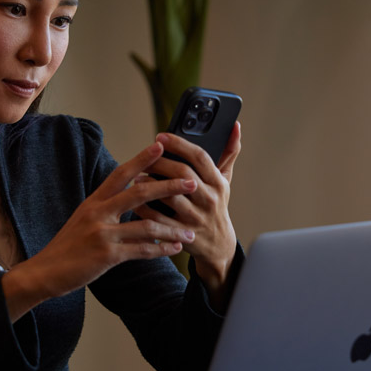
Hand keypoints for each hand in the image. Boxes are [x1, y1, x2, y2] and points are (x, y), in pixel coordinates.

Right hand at [2, 141, 197, 315]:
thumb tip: (128, 193)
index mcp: (94, 201)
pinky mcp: (106, 255)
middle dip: (169, 187)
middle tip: (191, 183)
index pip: (120, 173)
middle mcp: (98, 212)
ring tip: (190, 231)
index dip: (141, 158)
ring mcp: (102, 233)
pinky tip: (175, 249)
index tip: (161, 146)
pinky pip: (141, 250)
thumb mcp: (84, 218)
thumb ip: (105, 206)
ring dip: (172, 229)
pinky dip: (161, 250)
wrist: (45, 271)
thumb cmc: (68, 245)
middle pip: (139, 193)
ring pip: (147, 225)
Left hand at [134, 122, 241, 307]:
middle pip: (183, 174)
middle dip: (160, 162)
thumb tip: (235, 125)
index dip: (179, 144)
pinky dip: (145, 208)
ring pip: (170, 196)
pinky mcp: (182, 234)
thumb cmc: (217, 205)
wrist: (218, 245)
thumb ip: (229, 152)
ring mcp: (196, 218)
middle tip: (145, 157)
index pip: (200, 157)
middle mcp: (209, 199)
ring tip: (137, 175)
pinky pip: (159, 219)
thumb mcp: (225, 180)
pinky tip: (135, 199)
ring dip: (150, 184)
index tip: (160, 136)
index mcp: (218, 183)